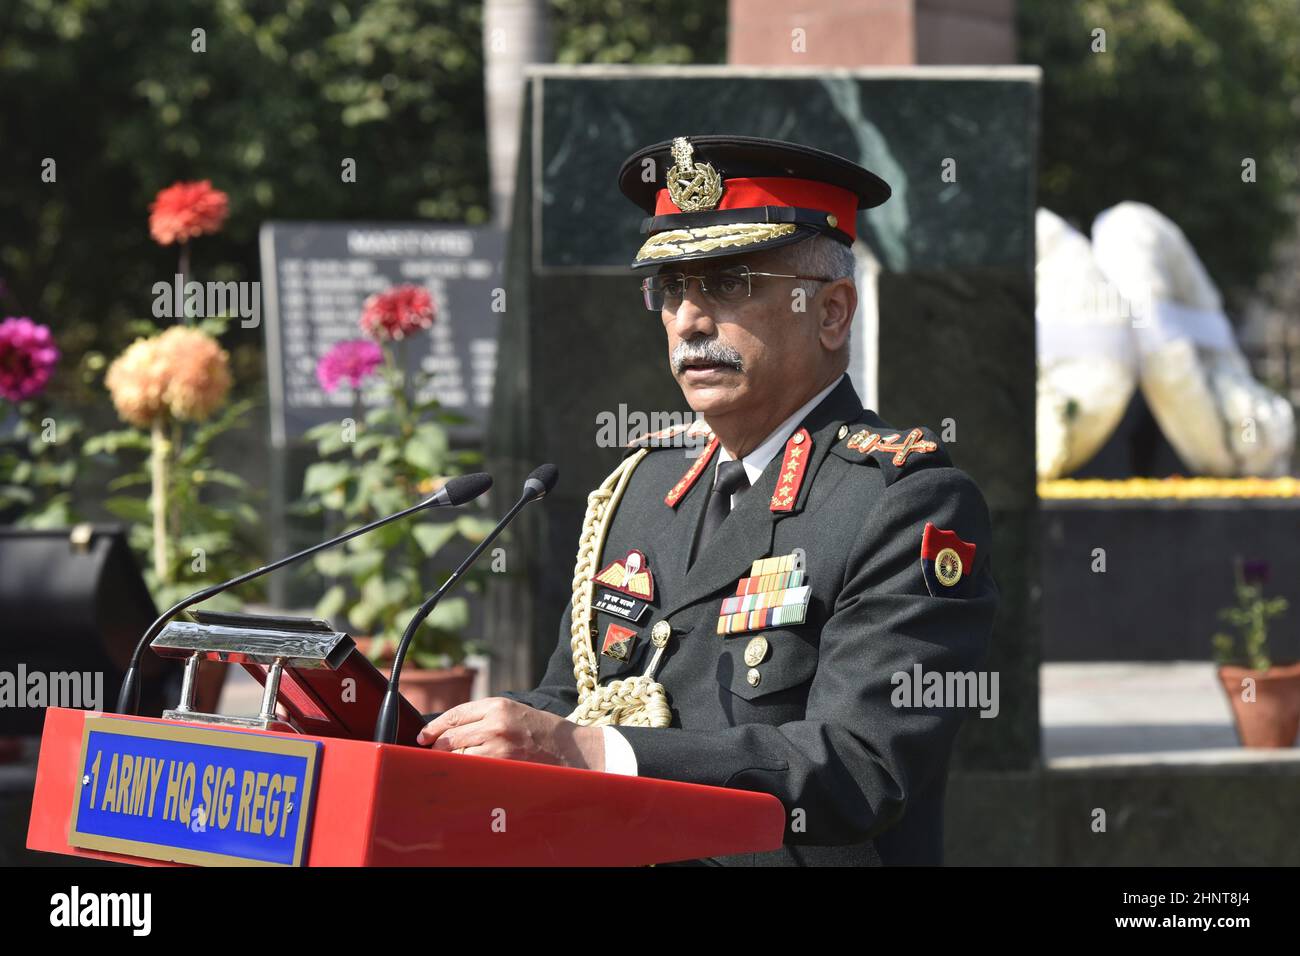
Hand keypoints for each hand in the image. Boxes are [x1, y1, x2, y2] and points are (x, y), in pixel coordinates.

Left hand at [415, 697, 604, 770]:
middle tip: (431, 755)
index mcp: (497, 705)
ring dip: (449, 762)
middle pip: (451, 736)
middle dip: (437, 748)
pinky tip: (462, 776)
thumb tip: (449, 731)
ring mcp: (498, 745)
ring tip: (447, 767)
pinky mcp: (502, 765)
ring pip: (457, 754)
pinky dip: (463, 772)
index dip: (434, 727)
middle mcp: (495, 722)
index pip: (455, 715)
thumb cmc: (542, 731)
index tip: (422, 737)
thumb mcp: (513, 712)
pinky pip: (471, 769)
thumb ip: (484, 717)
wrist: (572, 749)